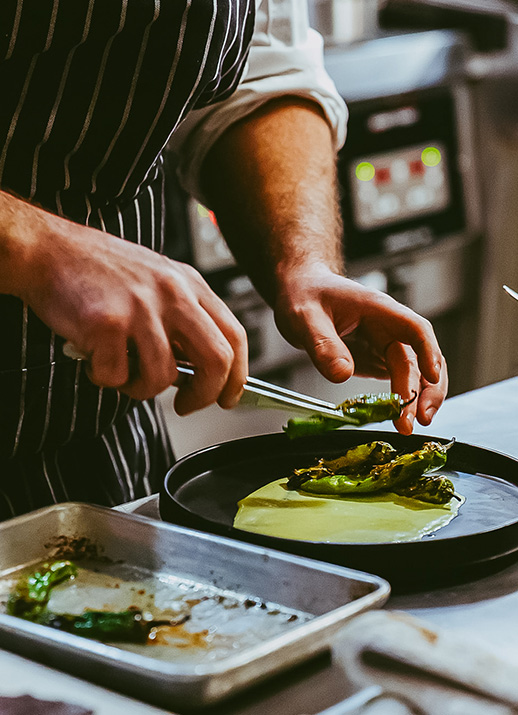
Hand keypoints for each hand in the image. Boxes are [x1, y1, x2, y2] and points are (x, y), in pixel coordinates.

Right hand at [5, 194, 247, 411]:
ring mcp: (141, 308)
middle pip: (216, 360)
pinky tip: (94, 357)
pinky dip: (105, 377)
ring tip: (122, 371)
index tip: (228, 397)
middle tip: (186, 405)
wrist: (49, 251)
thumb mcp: (157, 283)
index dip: (237, 376)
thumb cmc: (99, 271)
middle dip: (205, 395)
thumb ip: (183, 321)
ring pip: (162, 377)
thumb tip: (199, 372)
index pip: (235, 336)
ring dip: (140, 388)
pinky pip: (117, 376)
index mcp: (190, 284)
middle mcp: (173, 294)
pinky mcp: (107, 324)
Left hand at [273, 265, 447, 434]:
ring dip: (414, 400)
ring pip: (412, 373)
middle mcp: (388, 328)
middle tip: (417, 420)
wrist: (301, 291)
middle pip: (418, 359)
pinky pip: (396, 380)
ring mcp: (384, 345)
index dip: (428, 352)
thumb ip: (323, 344)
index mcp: (378, 310)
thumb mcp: (304, 317)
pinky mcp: (376, 360)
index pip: (414, 328)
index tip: (431, 377)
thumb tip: (342, 375)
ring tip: (406, 426)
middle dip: (422, 390)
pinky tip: (395, 419)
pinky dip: (399, 400)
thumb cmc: (305, 295)